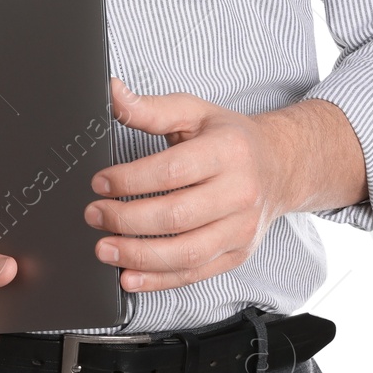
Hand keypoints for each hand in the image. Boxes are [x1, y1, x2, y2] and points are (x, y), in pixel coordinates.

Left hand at [83, 77, 365, 292]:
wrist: (278, 167)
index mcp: (228, 151)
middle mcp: (240, 192)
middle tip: (94, 215)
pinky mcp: (237, 255)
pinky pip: (194, 274)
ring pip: (186, 253)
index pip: (172, 171)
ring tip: (104, 248)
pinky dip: (158, 280)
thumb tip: (112, 93)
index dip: (130, 180)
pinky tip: (129, 275)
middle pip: (176, 216)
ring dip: (138, 256)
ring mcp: (241, 229)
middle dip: (127, 219)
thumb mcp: (193, 112)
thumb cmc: (229, 139)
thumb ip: (150, 108)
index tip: (100, 183)